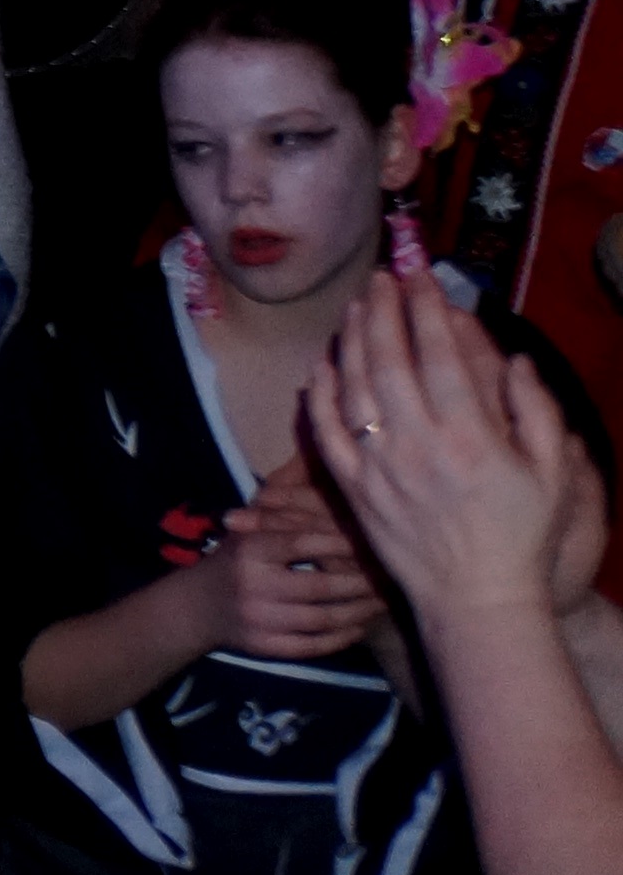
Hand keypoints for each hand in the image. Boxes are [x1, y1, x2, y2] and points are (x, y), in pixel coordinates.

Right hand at [217, 455, 390, 659]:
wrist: (194, 608)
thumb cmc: (232, 563)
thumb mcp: (248, 535)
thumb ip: (285, 523)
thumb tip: (336, 515)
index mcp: (249, 550)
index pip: (304, 543)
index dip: (341, 544)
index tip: (370, 544)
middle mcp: (254, 585)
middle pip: (321, 586)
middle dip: (360, 583)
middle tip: (387, 578)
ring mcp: (260, 620)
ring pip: (323, 619)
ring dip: (359, 612)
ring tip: (380, 603)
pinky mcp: (266, 647)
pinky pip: (314, 645)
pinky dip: (342, 638)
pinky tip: (358, 627)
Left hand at [317, 269, 582, 623]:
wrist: (476, 597)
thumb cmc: (520, 534)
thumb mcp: (553, 473)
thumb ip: (538, 411)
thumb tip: (517, 359)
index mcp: (471, 437)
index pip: (442, 355)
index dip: (429, 311)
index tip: (423, 280)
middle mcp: (418, 445)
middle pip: (390, 360)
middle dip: (384, 311)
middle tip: (382, 278)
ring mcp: (379, 466)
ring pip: (354, 388)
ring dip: (351, 341)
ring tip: (355, 307)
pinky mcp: (353, 489)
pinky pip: (327, 432)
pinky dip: (321, 394)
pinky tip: (322, 366)